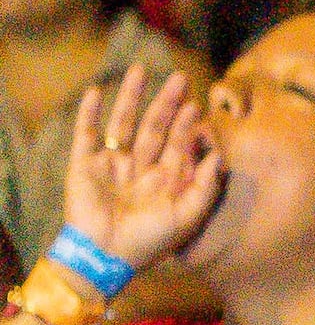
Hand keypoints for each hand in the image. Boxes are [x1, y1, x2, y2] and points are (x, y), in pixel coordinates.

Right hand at [56, 70, 218, 272]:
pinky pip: (86, 133)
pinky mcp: (84, 164)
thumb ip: (205, 187)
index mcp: (164, 179)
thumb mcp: (187, 216)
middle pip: (154, 126)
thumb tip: (220, 155)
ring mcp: (112, 163)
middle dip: (166, 103)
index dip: (187, 125)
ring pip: (123, 122)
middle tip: (179, 78)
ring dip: (131, 96)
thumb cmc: (150, 242)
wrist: (105, 255)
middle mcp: (140, 167)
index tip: (197, 105)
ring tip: (140, 70)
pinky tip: (96, 92)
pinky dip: (89, 113)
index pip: (178, 144)